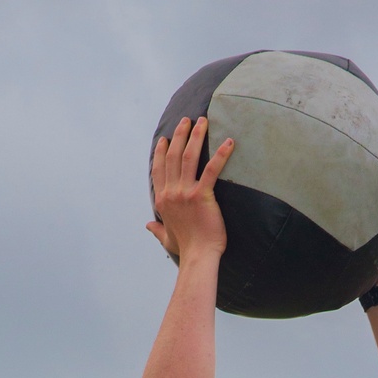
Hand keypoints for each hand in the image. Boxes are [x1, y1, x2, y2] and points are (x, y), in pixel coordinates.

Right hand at [147, 117, 233, 260]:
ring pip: (188, 157)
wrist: (198, 257)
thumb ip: (157, 229)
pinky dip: (221, 154)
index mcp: (162, 200)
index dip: (160, 152)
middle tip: (187, 120)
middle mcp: (171, 193)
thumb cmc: (186, 249)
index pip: (158, 169)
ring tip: (203, 122)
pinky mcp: (202, 196)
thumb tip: (148, 225)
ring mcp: (185, 193)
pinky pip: (211, 170)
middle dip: (179, 135)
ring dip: (196, 136)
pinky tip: (229, 142)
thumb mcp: (166, 238)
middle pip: (172, 156)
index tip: (164, 139)